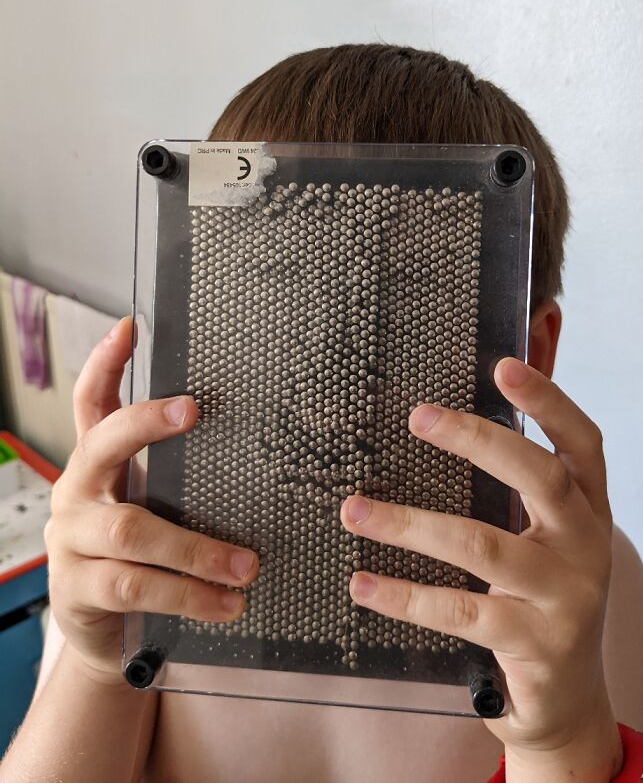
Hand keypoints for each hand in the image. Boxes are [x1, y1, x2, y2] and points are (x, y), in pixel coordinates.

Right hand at [44, 315, 258, 683]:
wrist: (106, 633)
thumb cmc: (142, 556)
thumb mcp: (155, 507)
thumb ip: (180, 476)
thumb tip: (253, 440)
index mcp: (97, 465)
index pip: (92, 402)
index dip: (106, 363)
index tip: (129, 326)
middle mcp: (77, 491)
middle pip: (103, 445)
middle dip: (145, 423)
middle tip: (191, 410)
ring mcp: (72, 540)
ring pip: (133, 530)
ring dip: (197, 549)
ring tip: (248, 566)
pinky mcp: (78, 588)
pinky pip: (135, 585)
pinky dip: (187, 594)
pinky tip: (225, 603)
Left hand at [339, 358, 622, 781]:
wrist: (570, 699)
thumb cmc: (542, 599)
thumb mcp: (544, 539)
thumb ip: (516, 490)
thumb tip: (452, 420)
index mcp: (588, 510)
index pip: (582, 443)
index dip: (548, 402)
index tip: (504, 366)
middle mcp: (585, 545)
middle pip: (540, 478)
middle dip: (478, 441)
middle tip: (418, 416)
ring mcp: (564, 597)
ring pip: (482, 546)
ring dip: (409, 525)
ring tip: (353, 510)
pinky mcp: (534, 644)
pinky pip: (459, 612)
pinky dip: (404, 597)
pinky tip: (363, 585)